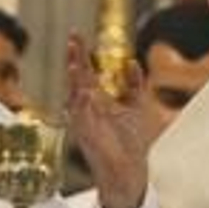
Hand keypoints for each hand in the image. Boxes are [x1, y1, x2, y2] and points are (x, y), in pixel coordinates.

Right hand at [65, 33, 149, 207]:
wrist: (131, 172)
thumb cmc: (130, 142)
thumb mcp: (136, 107)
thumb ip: (134, 85)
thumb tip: (133, 62)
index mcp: (96, 100)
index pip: (85, 72)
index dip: (80, 54)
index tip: (76, 35)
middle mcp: (86, 109)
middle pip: (76, 80)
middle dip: (74, 60)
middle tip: (73, 40)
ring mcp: (85, 123)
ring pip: (75, 98)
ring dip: (73, 82)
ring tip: (73, 65)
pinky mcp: (87, 139)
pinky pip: (81, 121)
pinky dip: (81, 108)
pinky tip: (83, 94)